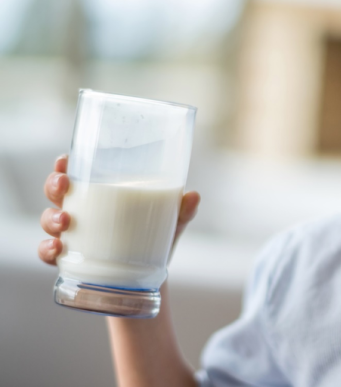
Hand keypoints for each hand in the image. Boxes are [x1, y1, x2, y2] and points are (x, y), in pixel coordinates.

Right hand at [38, 154, 200, 265]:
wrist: (151, 279)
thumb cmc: (156, 239)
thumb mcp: (172, 222)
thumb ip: (182, 210)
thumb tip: (194, 196)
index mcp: (103, 195)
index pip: (78, 173)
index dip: (64, 164)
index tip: (64, 159)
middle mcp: (83, 212)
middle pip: (57, 191)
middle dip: (54, 185)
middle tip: (64, 186)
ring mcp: (74, 236)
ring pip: (49, 220)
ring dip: (51, 218)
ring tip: (65, 222)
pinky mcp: (72, 261)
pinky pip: (49, 254)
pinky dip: (48, 251)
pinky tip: (57, 250)